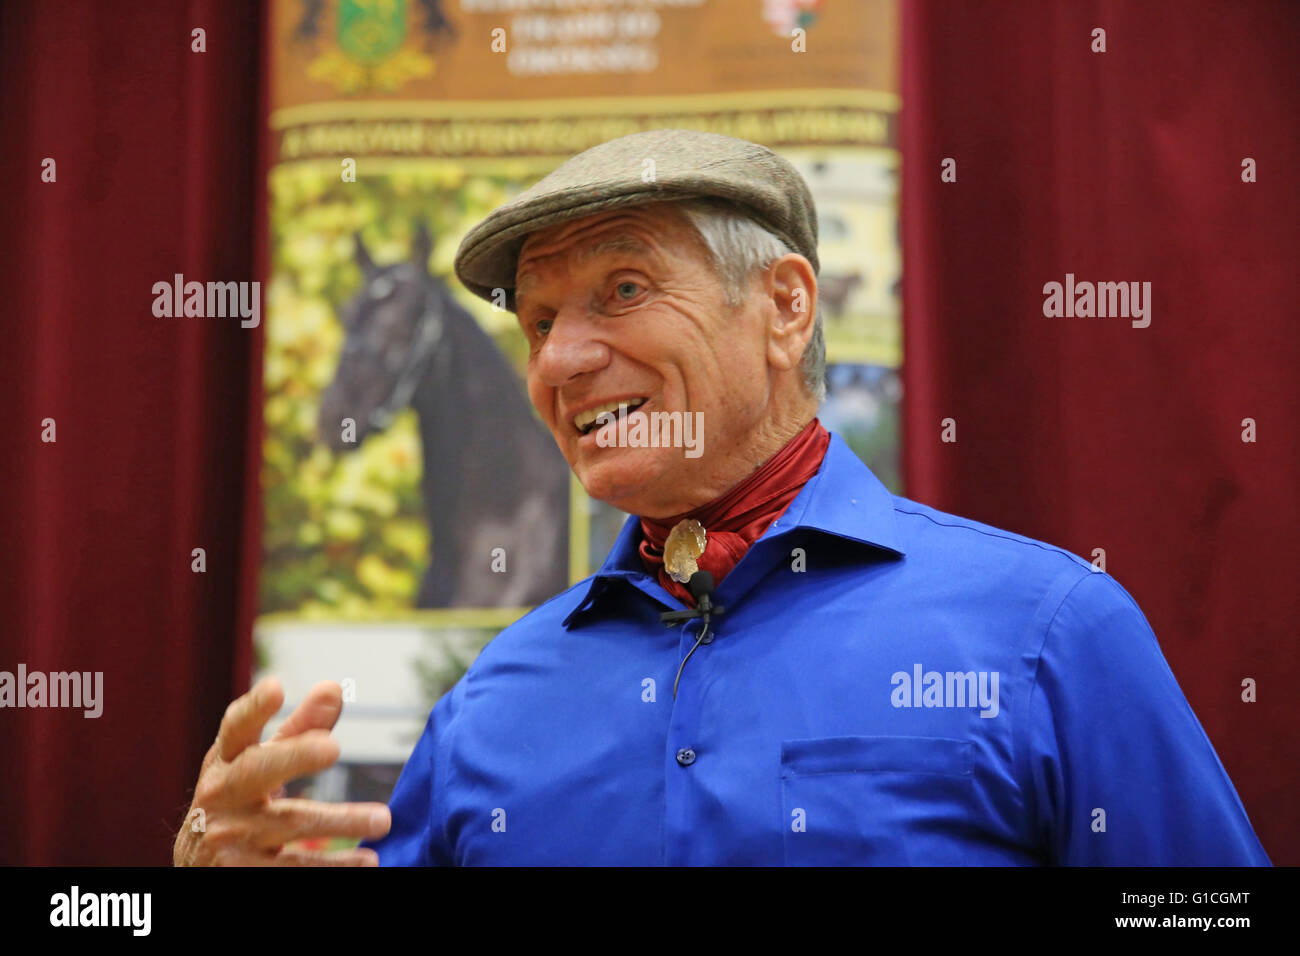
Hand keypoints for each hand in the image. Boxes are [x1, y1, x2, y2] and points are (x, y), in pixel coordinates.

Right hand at [173, 676, 391, 864]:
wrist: (197, 866)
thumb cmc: (238, 798)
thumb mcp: (259, 762)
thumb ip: (299, 728)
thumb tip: (334, 687)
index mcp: (226, 759)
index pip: (236, 727)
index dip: (254, 708)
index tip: (276, 686)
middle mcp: (222, 793)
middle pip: (258, 770)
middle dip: (295, 755)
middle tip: (334, 746)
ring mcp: (230, 836)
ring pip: (290, 822)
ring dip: (340, 820)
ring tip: (383, 819)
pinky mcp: (240, 872)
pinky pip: (294, 866)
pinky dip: (333, 865)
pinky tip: (368, 861)